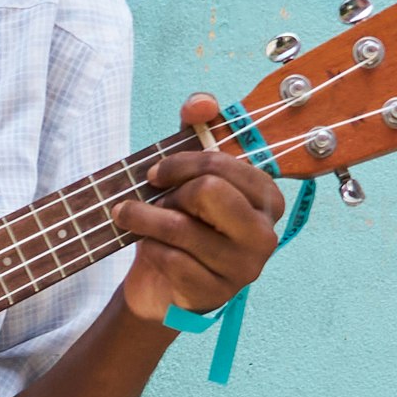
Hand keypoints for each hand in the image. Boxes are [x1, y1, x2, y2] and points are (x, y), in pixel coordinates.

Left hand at [112, 96, 287, 326]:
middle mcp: (266, 233)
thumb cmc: (182, 221)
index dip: (181, 162)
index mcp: (267, 197)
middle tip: (152, 199)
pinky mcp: (217, 294)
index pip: (221, 165)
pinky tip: (148, 250)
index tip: (156, 172)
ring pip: (182, 228)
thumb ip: (197, 129)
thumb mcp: (188, 173)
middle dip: (169, 193)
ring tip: (129, 218)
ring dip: (144, 219)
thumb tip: (202, 102)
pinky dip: (149, 250)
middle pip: (208, 191)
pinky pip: (171, 260)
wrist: (163, 283)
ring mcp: (244, 268)